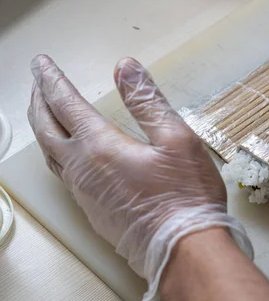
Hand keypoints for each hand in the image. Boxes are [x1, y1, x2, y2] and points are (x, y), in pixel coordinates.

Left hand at [28, 55, 252, 300]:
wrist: (183, 249)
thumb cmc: (186, 195)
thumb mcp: (177, 139)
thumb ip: (147, 101)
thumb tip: (125, 68)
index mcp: (100, 147)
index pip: (65, 104)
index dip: (51, 80)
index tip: (42, 63)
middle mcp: (82, 168)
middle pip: (46, 128)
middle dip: (38, 99)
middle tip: (37, 80)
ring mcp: (84, 192)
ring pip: (49, 152)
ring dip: (43, 125)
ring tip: (46, 110)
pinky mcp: (92, 209)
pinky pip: (62, 173)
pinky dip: (55, 151)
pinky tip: (68, 151)